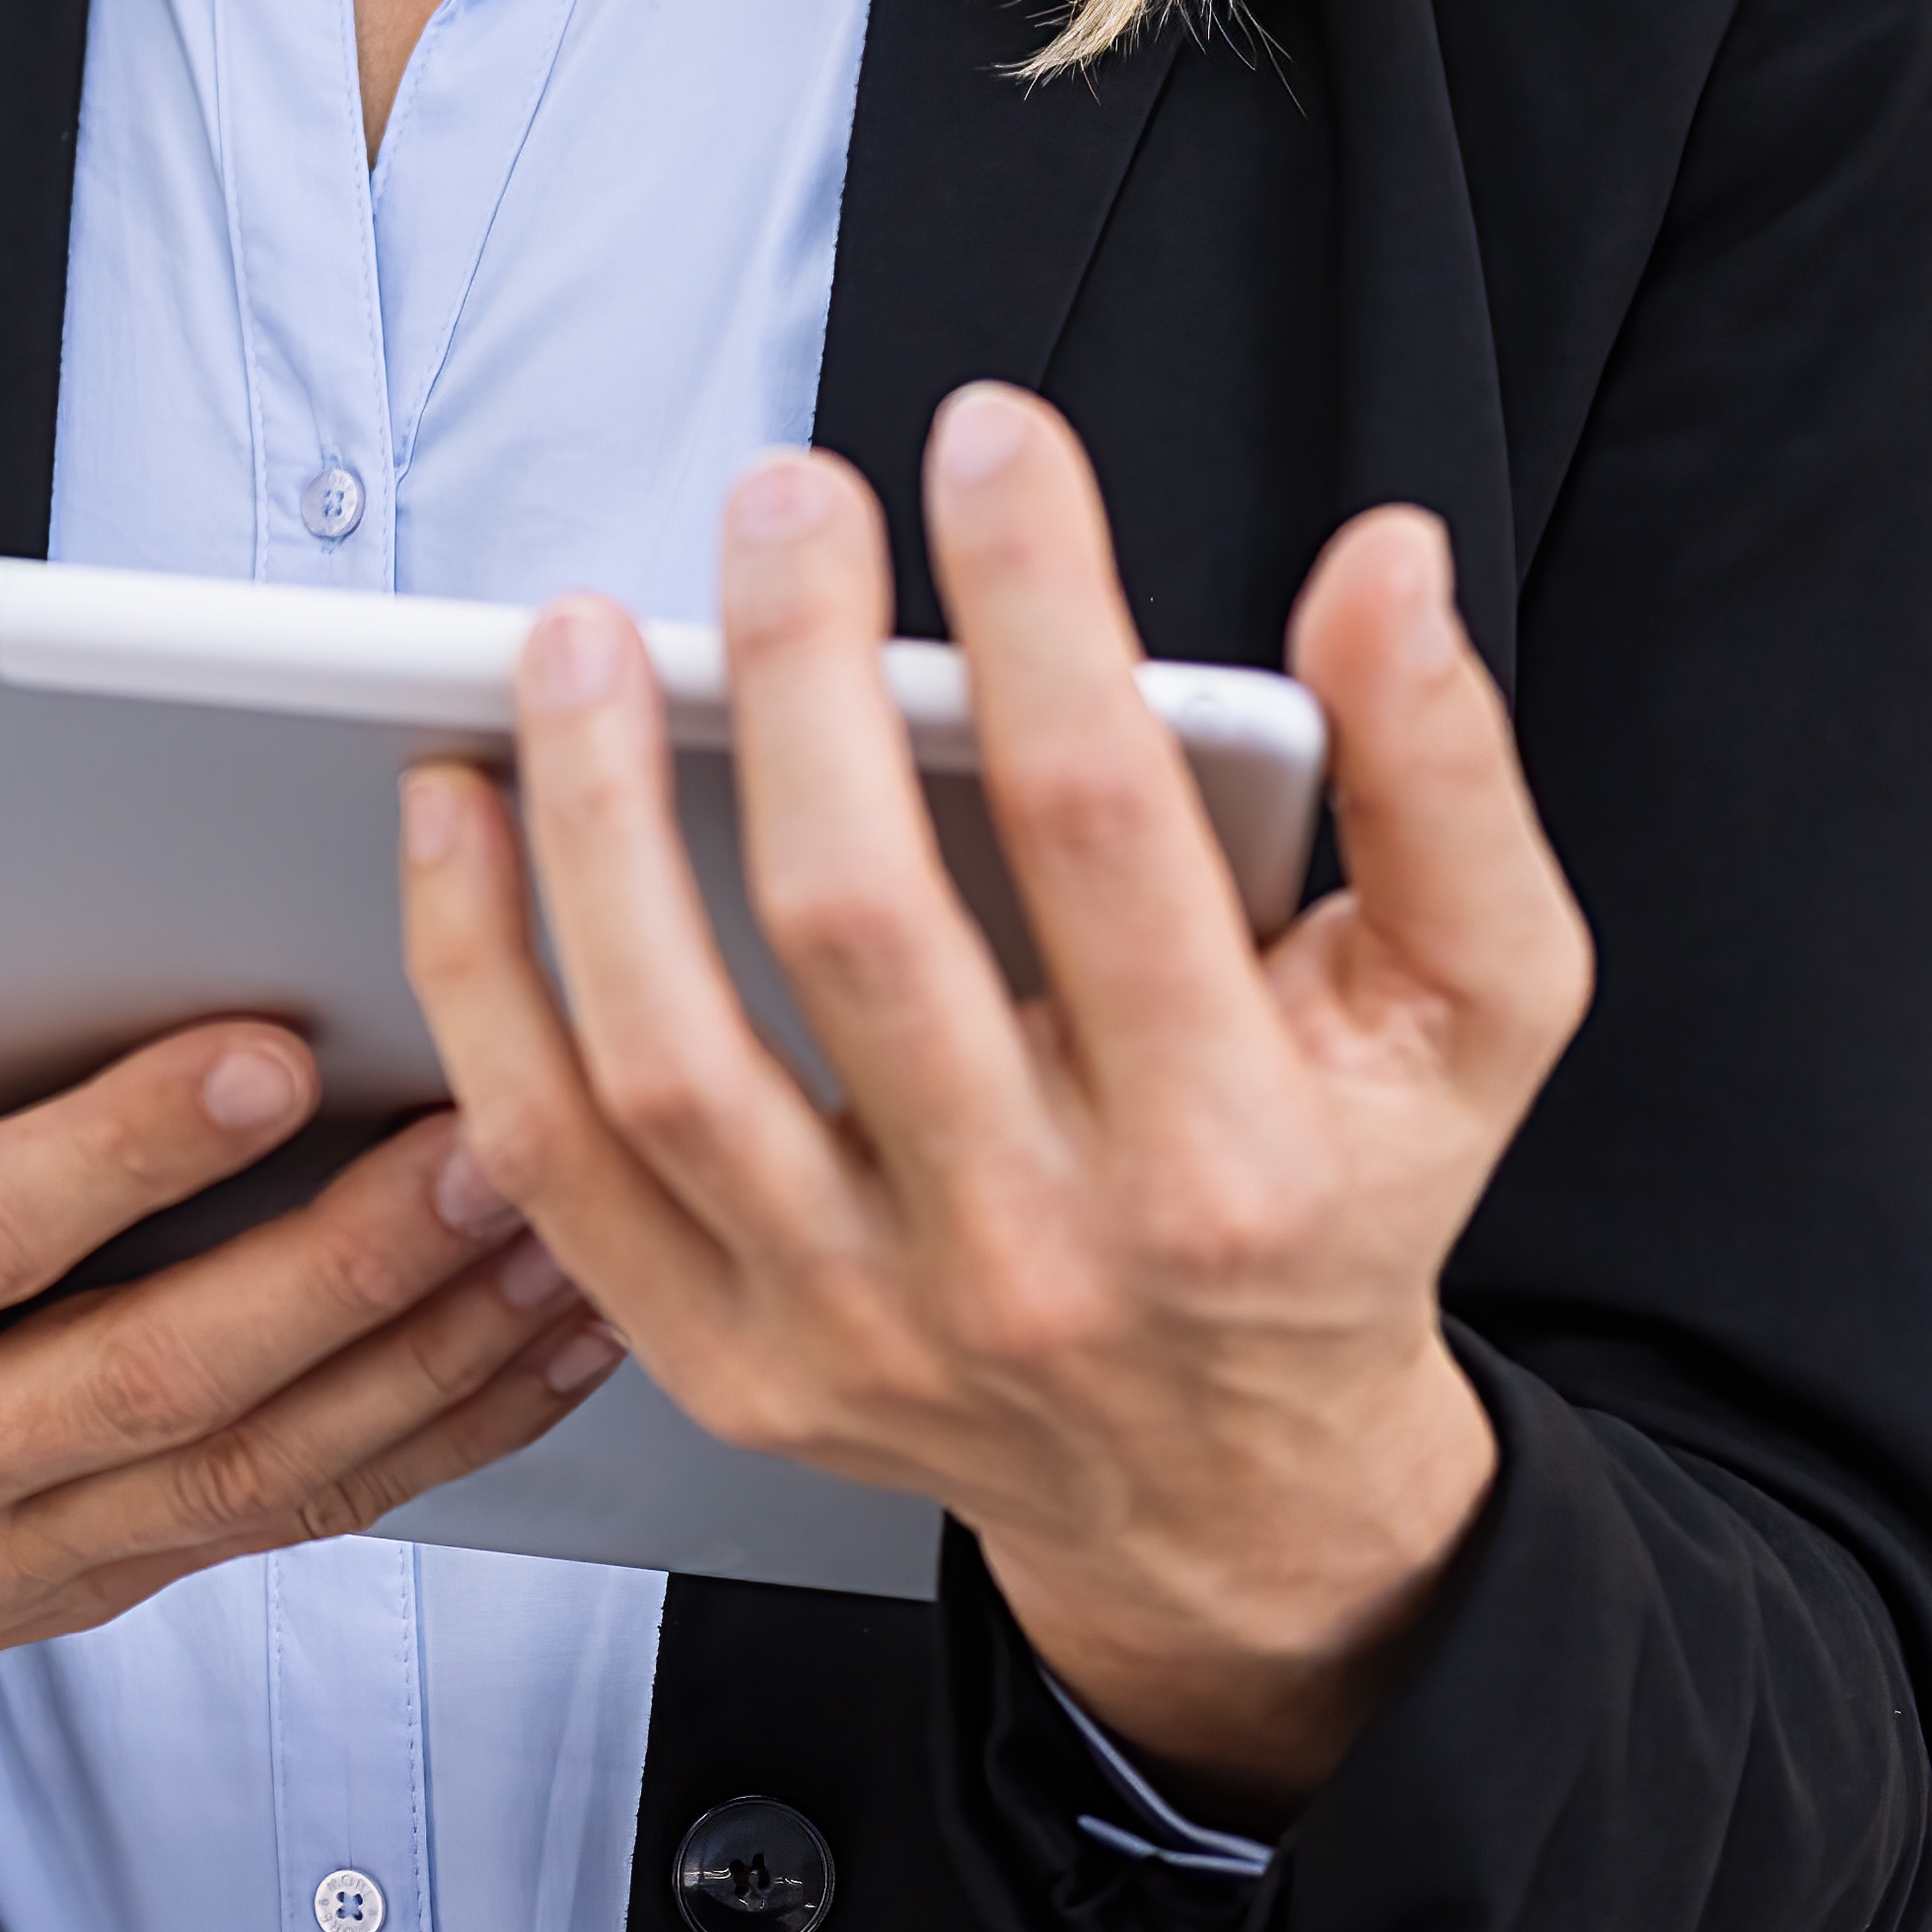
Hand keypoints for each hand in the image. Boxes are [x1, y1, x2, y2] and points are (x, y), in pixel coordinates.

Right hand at [0, 947, 616, 1741]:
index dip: (122, 1152)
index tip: (261, 1052)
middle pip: (160, 1372)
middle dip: (342, 1260)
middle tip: (485, 1141)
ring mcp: (12, 1549)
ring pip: (255, 1467)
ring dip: (426, 1358)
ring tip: (556, 1236)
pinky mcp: (87, 1584)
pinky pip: (284, 1520)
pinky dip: (430, 1441)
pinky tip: (532, 1353)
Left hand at [396, 388, 1589, 1811]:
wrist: (1230, 1486)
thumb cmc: (1334, 1195)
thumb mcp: (1473, 1005)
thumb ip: (1444, 781)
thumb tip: (1386, 566)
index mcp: (1228, 1154)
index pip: (1103, 821)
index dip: (1036, 603)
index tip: (985, 444)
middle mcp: (1036, 1253)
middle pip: (856, 916)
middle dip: (798, 670)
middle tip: (780, 498)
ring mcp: (859, 1324)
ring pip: (666, 1051)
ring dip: (592, 817)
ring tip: (580, 636)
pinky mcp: (726, 1365)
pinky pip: (554, 1164)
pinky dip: (480, 982)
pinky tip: (458, 820)